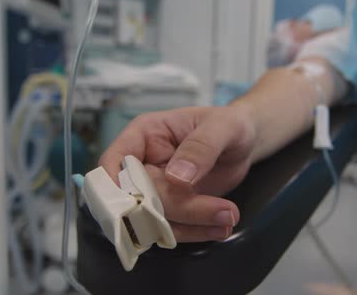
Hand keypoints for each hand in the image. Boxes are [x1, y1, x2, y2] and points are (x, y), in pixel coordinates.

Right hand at [99, 106, 256, 241]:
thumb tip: (177, 177)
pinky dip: (195, 233)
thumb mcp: (222, 127)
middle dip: (177, 208)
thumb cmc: (228, 124)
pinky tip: (222, 227)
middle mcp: (143, 163)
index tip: (142, 204)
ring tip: (228, 217)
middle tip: (222, 210)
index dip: (116, 186)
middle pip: (137, 197)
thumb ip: (201, 147)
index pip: (112, 161)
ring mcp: (155, 189)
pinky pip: (171, 229)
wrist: (244, 143)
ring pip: (153, 219)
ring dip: (190, 225)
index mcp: (144, 135)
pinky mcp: (171, 209)